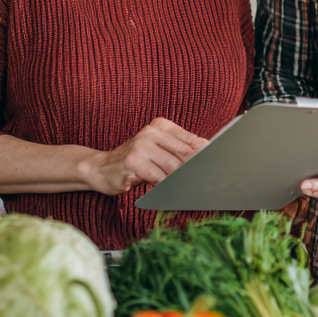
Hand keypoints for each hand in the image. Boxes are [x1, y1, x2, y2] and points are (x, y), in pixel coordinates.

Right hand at [80, 118, 207, 195]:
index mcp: (161, 126)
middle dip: (195, 170)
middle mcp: (152, 131)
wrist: (100, 169)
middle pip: (185, 153)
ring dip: (180, 181)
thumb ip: (180, 152)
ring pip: (173, 167)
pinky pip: (158, 177)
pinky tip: (164, 191)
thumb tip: (209, 157)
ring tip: (185, 189)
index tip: (216, 168)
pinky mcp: (133, 160)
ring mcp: (141, 144)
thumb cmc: (135, 163)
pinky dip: (164, 186)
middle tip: (205, 184)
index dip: (206, 156)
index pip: (193, 141)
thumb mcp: (158, 153)